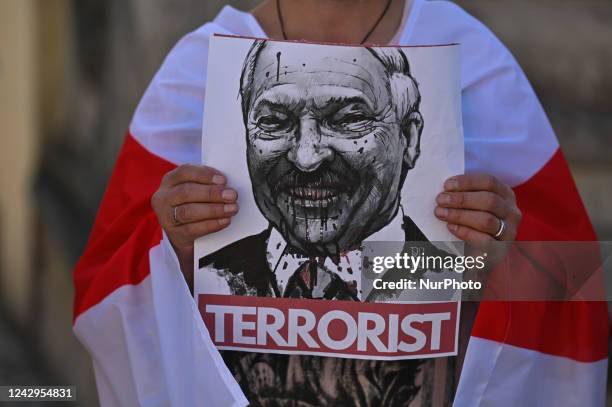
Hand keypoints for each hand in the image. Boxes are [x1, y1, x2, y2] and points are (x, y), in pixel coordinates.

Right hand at [151, 164, 238, 283]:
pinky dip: (211, 225)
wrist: (184, 233)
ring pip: (188, 211)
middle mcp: (164, 197)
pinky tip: (225, 221)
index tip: (223, 180)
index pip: (184, 172)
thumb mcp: (196, 190)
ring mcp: (166, 216)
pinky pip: (192, 229)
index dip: (205, 175)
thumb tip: (227, 185)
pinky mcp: (174, 234)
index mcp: (170, 180)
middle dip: (211, 193)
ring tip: (231, 209)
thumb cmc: (194, 204)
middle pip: (186, 192)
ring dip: (213, 210)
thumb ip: (207, 184)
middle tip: (232, 196)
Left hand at [434, 173, 520, 241]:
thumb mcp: (474, 205)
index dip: (467, 182)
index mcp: (505, 195)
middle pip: (489, 200)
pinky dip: (465, 232)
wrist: (479, 254)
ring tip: (441, 213)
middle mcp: (511, 212)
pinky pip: (483, 240)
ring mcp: (509, 232)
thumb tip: (447, 189)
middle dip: (462, 199)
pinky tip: (451, 227)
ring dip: (460, 215)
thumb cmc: (473, 223)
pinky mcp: (500, 249)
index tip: (447, 185)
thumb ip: (465, 195)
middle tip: (441, 200)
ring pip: (486, 220)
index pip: (489, 182)